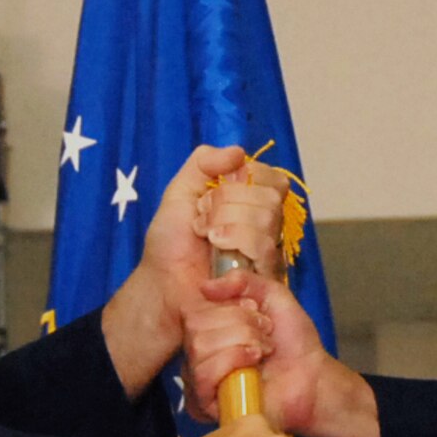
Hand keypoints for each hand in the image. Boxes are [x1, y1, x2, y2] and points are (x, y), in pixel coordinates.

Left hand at [101, 146, 290, 398]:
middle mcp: (266, 226)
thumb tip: (239, 151)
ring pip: (268, 221)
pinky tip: (218, 256)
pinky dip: (236, 244)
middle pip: (270, 197)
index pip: (272, 178)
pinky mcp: (268, 278)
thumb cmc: (171, 244)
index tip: (212, 195)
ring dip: (229, 226)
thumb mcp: (180, 192)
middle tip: (204, 222)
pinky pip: (266, 248)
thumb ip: (204, 163)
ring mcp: (269, 253)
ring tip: (208, 240)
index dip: (244, 180)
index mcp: (250, 203)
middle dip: (228, 205)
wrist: (163, 285)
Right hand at [183, 270, 381, 436]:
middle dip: (240, 324)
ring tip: (263, 352)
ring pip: (200, 347)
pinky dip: (233, 361)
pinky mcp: (206, 404)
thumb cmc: (293, 341)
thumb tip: (205, 287)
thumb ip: (241, 281)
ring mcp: (199, 379)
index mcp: (207, 328)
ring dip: (242, 342)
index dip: (229, 306)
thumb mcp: (272, 295)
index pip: (194, 307)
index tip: (256, 311)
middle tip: (265, 335)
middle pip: (196, 325)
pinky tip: (254, 365)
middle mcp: (197, 353)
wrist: (313, 377)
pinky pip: (203, 375)